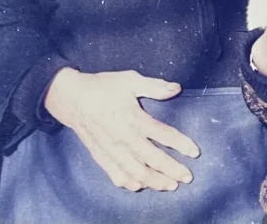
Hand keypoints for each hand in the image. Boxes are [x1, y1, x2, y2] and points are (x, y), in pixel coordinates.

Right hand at [44, 68, 199, 191]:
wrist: (71, 98)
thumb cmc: (102, 87)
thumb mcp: (130, 80)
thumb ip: (154, 86)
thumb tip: (176, 88)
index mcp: (134, 119)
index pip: (164, 135)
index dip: (182, 144)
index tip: (195, 152)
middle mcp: (125, 139)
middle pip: (154, 160)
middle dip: (173, 170)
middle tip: (187, 177)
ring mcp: (112, 150)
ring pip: (137, 173)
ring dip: (155, 182)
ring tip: (170, 186)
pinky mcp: (101, 156)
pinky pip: (116, 175)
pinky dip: (129, 183)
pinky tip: (139, 186)